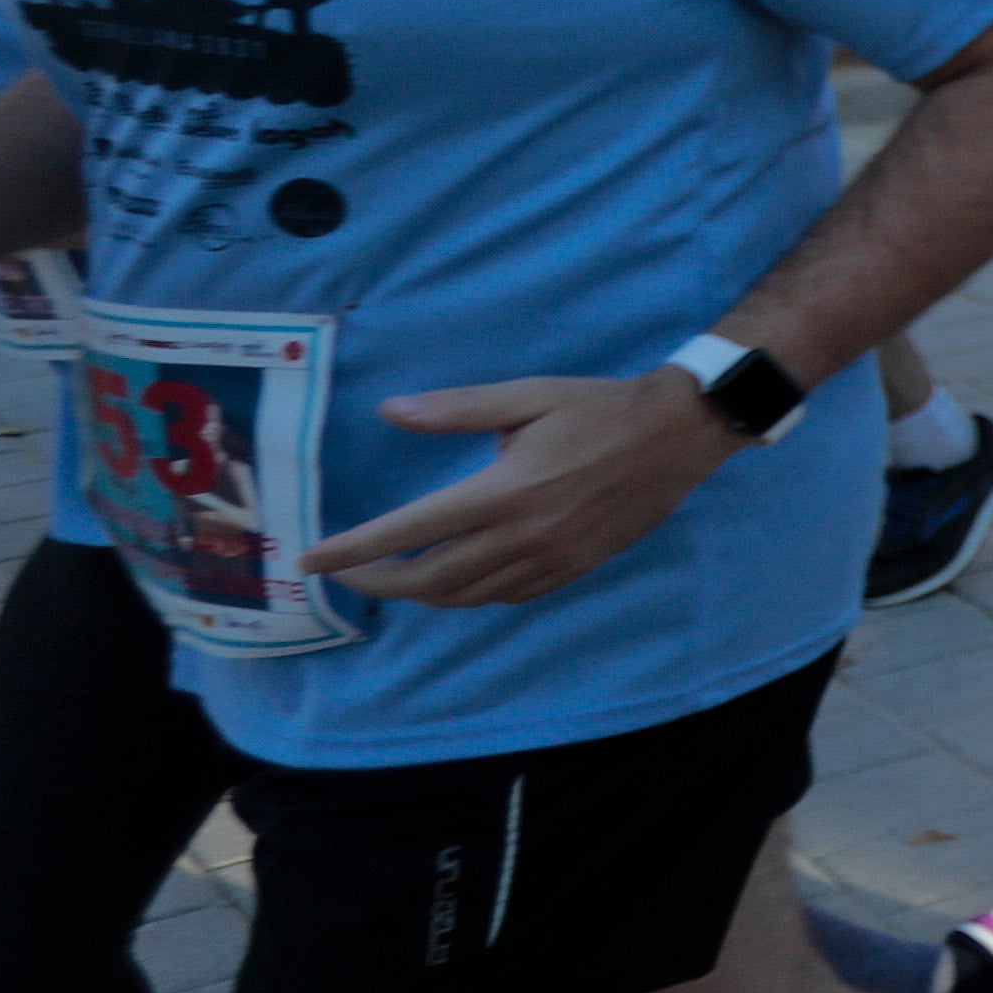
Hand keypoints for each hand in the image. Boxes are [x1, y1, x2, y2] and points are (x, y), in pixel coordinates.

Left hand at [322, 368, 738, 608]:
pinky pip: (509, 596)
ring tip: (396, 579)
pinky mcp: (575, 567)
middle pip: (431, 580)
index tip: (312, 559)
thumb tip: (390, 412)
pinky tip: (459, 581)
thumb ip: (456, 409)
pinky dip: (471, 596)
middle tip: (348, 575)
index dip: (354, 550)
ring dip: (422, 595)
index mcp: (503, 490)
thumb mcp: (526, 396)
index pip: (409, 531)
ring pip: (467, 596)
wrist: (680, 434)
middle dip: (379, 583)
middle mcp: (522, 535)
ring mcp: (551, 558)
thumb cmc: (599, 407)